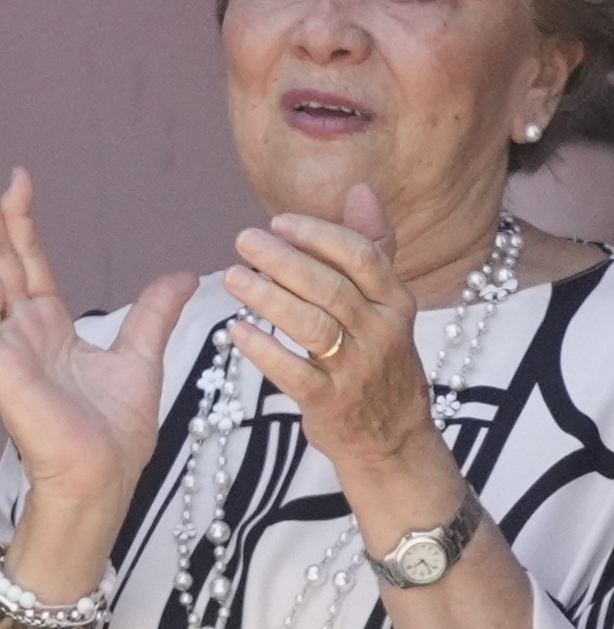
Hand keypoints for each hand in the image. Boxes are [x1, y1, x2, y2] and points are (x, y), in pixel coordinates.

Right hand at [0, 166, 198, 559]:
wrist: (104, 474)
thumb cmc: (115, 430)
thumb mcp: (140, 356)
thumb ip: (152, 313)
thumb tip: (179, 275)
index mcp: (50, 327)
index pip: (29, 262)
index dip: (22, 221)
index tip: (17, 180)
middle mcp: (19, 332)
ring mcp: (3, 348)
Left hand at [220, 183, 455, 496]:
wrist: (393, 438)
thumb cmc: (379, 358)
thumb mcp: (388, 304)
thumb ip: (372, 248)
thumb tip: (360, 190)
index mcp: (397, 302)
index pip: (362, 256)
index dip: (319, 235)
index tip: (278, 222)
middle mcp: (381, 332)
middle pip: (330, 287)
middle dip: (284, 260)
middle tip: (243, 240)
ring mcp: (357, 369)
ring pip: (311, 325)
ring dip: (268, 298)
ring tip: (232, 278)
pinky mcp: (330, 403)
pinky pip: (293, 372)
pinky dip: (263, 349)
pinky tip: (236, 331)